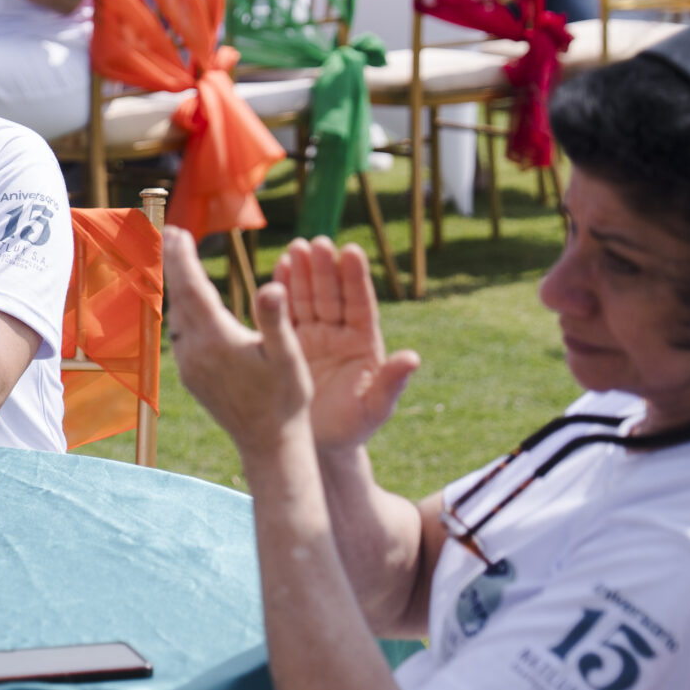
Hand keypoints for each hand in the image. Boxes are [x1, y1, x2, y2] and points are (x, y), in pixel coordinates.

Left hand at [162, 225, 314, 464]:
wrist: (269, 445)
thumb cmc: (286, 400)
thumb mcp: (289, 357)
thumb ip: (276, 319)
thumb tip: (271, 285)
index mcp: (218, 341)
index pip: (193, 289)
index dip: (184, 258)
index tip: (177, 232)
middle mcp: (196, 352)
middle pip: (179, 298)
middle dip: (176, 265)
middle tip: (172, 234)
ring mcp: (189, 367)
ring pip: (177, 317)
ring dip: (178, 288)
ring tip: (180, 262)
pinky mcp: (191, 377)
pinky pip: (181, 335)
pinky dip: (183, 311)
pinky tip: (190, 304)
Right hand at [272, 236, 419, 448]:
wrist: (319, 446)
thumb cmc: (354, 428)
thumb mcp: (375, 408)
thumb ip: (392, 382)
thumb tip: (412, 358)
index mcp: (363, 344)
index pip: (360, 305)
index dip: (356, 279)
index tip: (351, 251)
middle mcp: (338, 335)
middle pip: (331, 295)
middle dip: (324, 268)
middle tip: (316, 242)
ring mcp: (313, 337)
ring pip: (308, 299)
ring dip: (302, 273)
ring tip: (295, 247)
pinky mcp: (288, 343)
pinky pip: (285, 313)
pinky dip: (281, 292)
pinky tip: (276, 270)